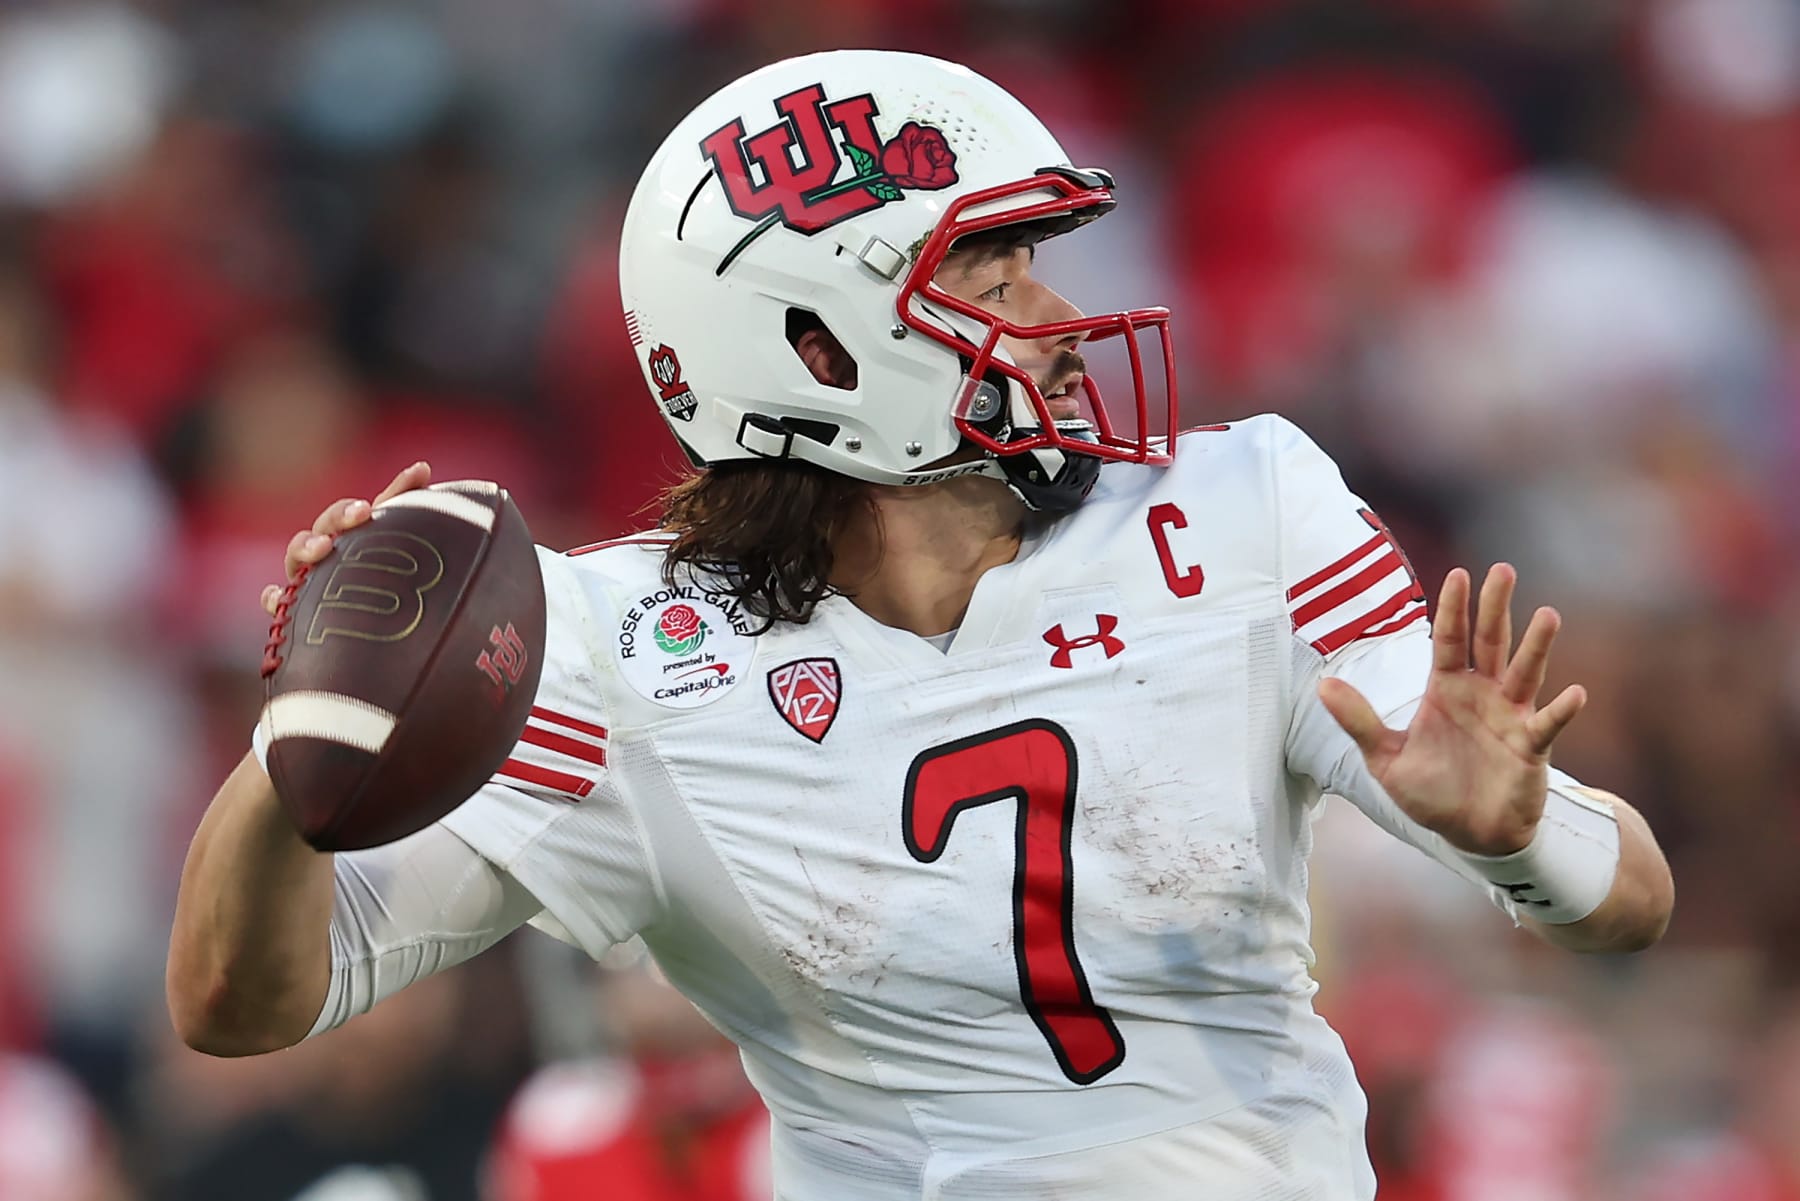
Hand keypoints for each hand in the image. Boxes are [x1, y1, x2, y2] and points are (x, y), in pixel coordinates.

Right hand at [259, 462, 431, 616]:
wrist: (380, 655)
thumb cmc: (401, 603)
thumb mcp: (424, 568)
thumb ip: (425, 525)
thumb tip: (429, 472)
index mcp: (366, 538)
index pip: (380, 507)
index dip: (398, 489)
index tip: (419, 473)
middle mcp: (334, 553)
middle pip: (329, 523)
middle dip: (342, 514)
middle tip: (362, 513)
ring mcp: (310, 580)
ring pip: (298, 554)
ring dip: (306, 546)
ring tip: (323, 548)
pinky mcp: (295, 612)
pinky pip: (277, 602)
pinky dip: (274, 597)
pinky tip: (278, 596)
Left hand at [1317, 564, 1586, 855]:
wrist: (1469, 834)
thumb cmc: (1431, 792)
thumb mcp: (1386, 759)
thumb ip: (1359, 721)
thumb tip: (1323, 685)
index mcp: (1447, 690)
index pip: (1450, 640)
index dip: (1453, 609)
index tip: (1458, 574)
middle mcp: (1482, 694)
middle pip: (1490, 642)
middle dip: (1495, 607)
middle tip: (1502, 570)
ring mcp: (1511, 717)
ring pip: (1525, 673)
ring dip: (1536, 646)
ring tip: (1548, 615)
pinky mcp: (1532, 747)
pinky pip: (1548, 725)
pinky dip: (1561, 710)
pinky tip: (1575, 694)